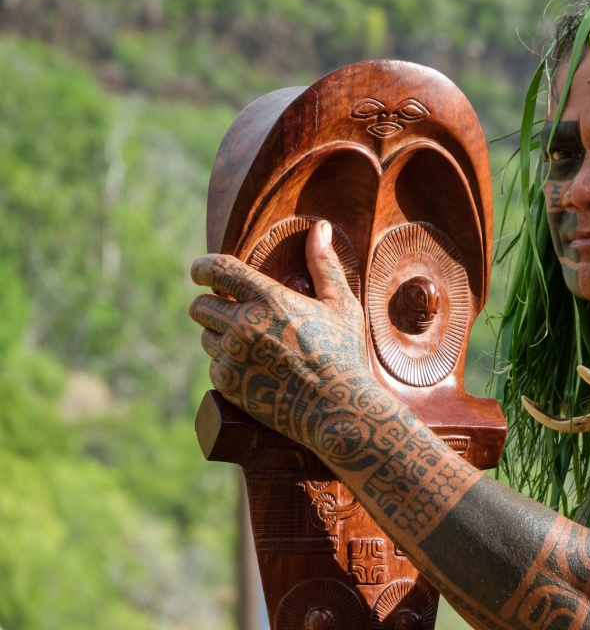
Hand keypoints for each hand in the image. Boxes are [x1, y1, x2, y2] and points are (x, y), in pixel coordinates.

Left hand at [189, 221, 395, 465]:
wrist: (338, 408)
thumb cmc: (344, 352)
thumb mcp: (341, 304)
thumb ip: (324, 264)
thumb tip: (320, 228)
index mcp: (268, 299)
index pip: (217, 270)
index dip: (202, 267)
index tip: (200, 270)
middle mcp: (243, 325)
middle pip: (200, 306)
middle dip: (211, 304)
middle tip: (231, 310)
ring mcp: (232, 356)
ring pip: (206, 336)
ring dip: (220, 335)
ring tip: (251, 342)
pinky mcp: (228, 384)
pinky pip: (214, 366)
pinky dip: (227, 364)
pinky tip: (255, 367)